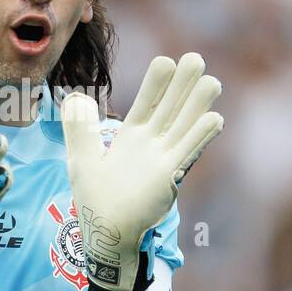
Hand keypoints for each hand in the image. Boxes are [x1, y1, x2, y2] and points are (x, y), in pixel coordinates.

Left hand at [61, 52, 222, 290]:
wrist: (106, 232)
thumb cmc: (94, 198)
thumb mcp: (81, 158)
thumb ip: (79, 127)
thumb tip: (76, 97)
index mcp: (132, 135)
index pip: (147, 102)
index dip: (157, 83)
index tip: (166, 61)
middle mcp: (152, 143)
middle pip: (171, 108)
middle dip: (183, 85)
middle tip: (195, 58)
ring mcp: (163, 159)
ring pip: (183, 126)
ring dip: (197, 105)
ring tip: (211, 81)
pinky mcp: (170, 177)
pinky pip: (187, 153)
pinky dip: (200, 137)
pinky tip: (215, 119)